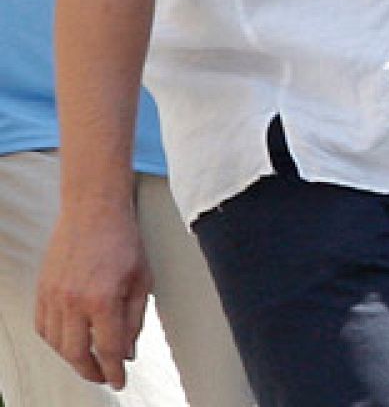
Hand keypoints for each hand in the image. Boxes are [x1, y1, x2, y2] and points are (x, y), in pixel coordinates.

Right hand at [35, 203, 149, 388]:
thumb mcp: (142, 280)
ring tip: (90, 360)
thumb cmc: (123, 241)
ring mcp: (53, 297)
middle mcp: (73, 302)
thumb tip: (128, 352)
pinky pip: (43, 327)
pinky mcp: (42, 290)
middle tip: (104, 376)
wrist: (93, 211)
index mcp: (103, 299)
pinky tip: (70, 341)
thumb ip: (135, 320)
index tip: (119, 382)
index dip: (114, 371)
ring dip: (73, 358)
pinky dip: (56, 341)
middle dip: (92, 371)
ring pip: (57, 344)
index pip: (108, 349)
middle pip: (77, 354)